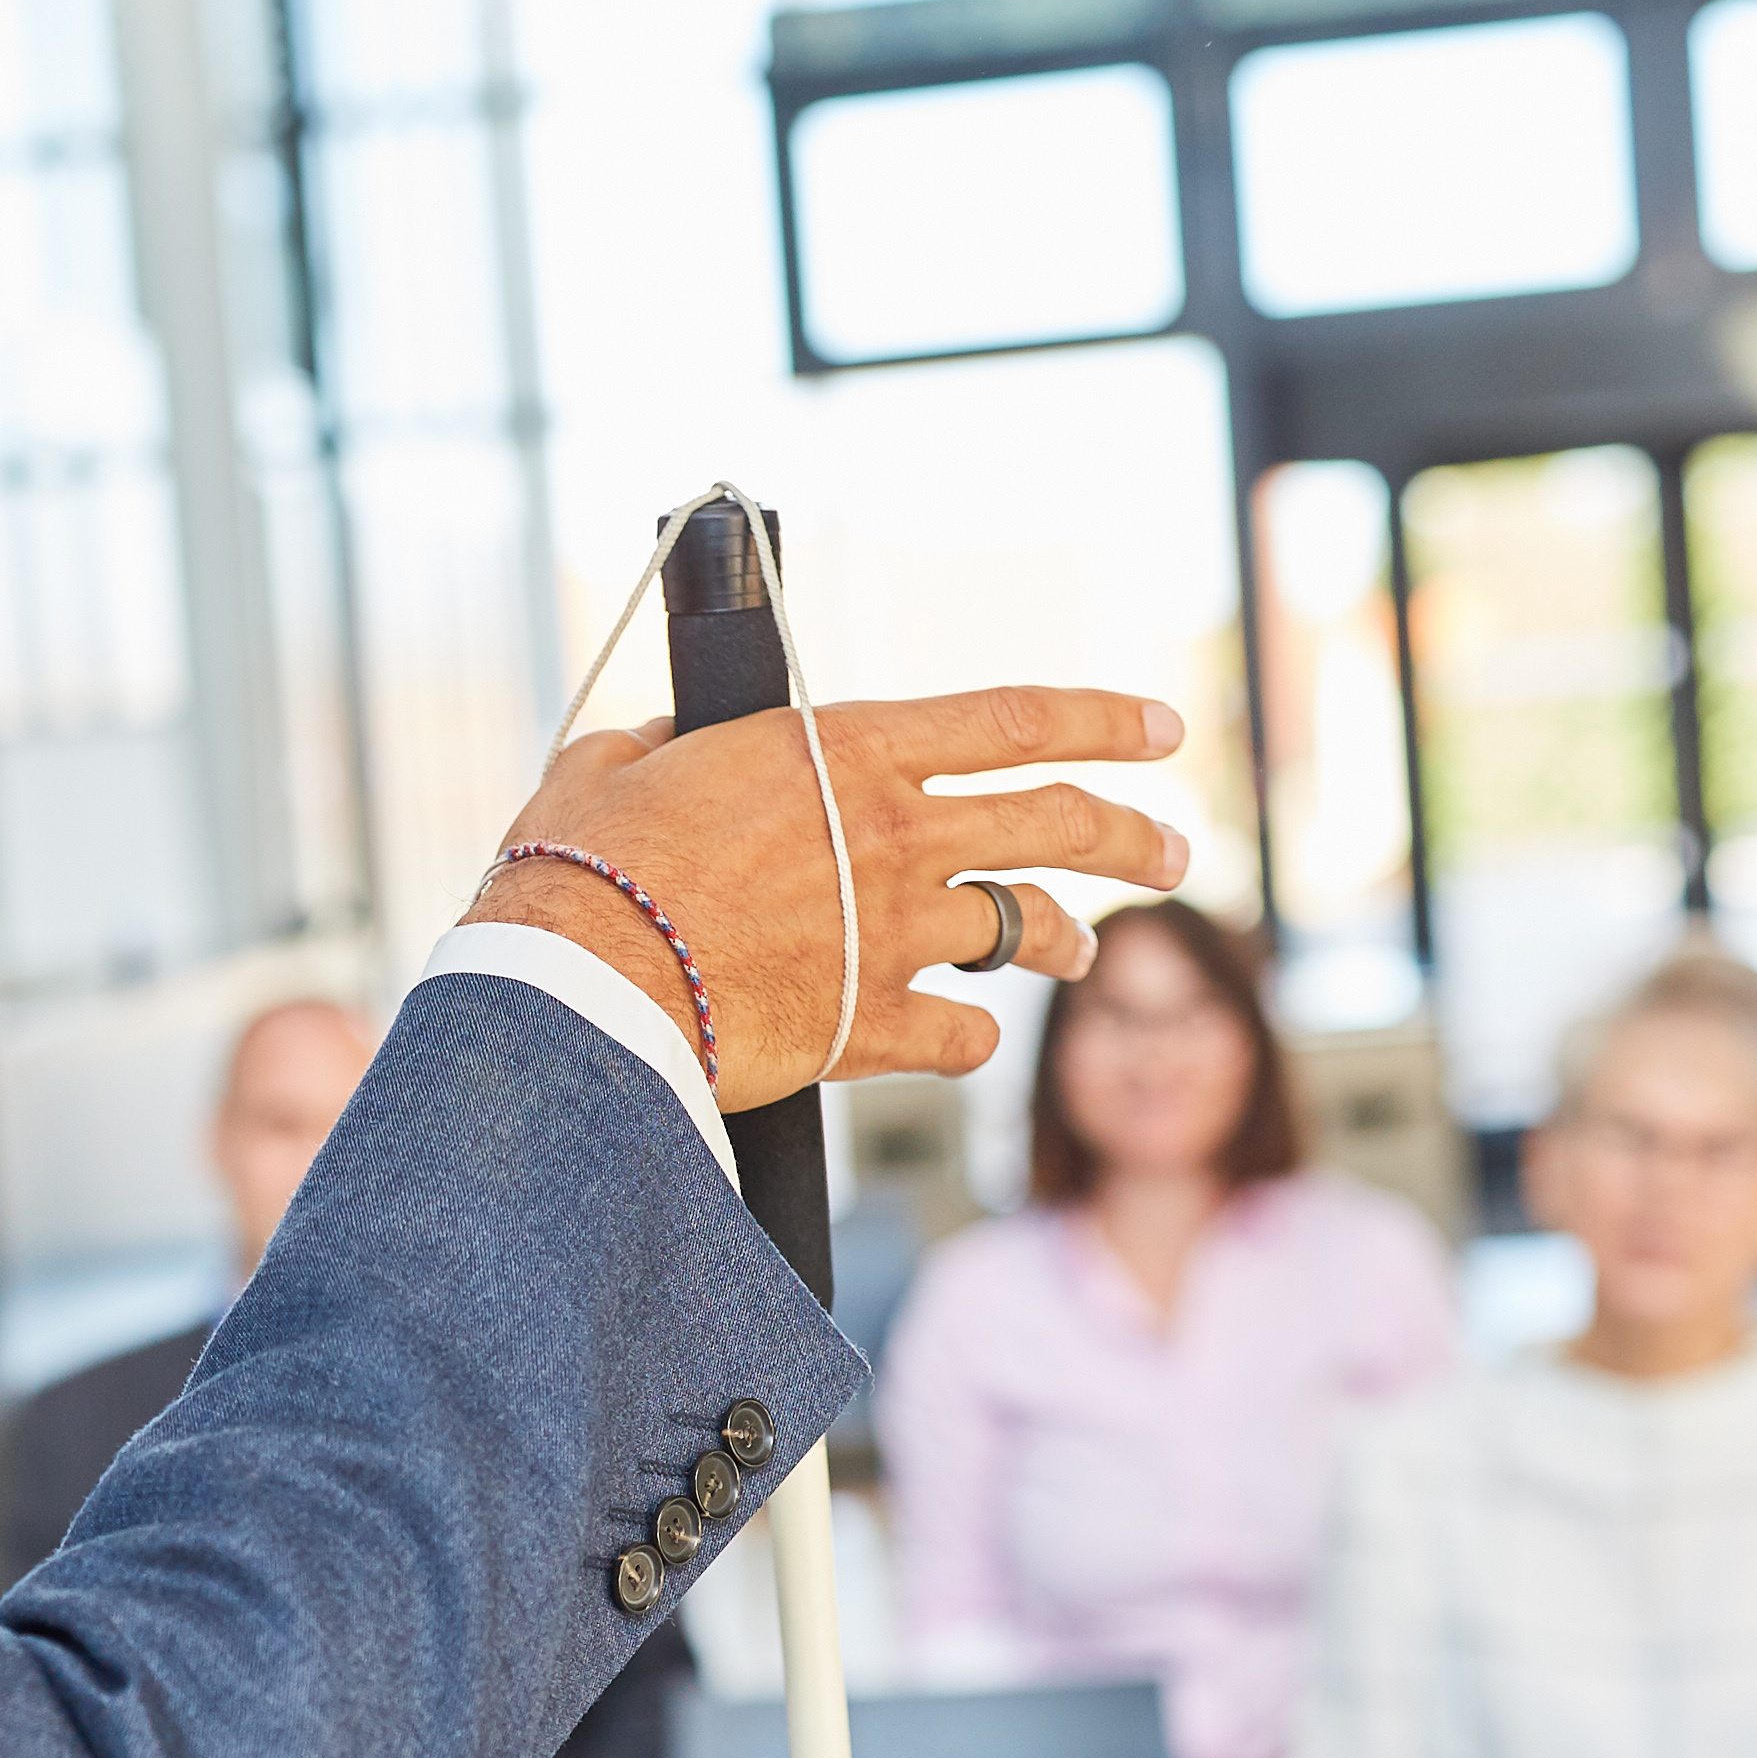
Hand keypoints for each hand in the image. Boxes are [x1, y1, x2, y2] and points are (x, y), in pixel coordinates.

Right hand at [461, 683, 1192, 1108]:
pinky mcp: (874, 1025)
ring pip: (1028, 930)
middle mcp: (896, 836)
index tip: (1164, 731)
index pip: (1013, 720)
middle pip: (1059, 826)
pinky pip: (963, 1034)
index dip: (1104, 721)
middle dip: (1135, 834)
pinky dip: (970, 1035)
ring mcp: (894, 933)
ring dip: (1067, 939)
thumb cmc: (586, 866)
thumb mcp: (613, 768)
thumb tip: (653, 744)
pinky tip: (964, 1037)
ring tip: (1085, 950)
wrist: (582, 983)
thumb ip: (658, 746)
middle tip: (1173, 847)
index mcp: (846, 750)